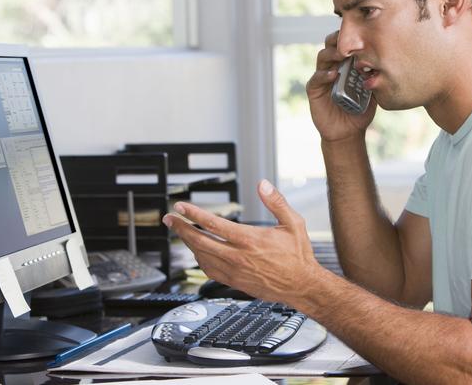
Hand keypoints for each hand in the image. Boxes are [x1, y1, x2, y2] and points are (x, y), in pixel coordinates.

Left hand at [161, 180, 324, 304]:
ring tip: (181, 233)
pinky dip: (199, 259)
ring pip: (202, 257)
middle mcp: (239, 257)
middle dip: (181, 229)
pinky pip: (210, 271)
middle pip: (200, 241)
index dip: (193, 214)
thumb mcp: (293, 223)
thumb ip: (276, 202)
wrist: (302, 286)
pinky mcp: (235, 282)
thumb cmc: (299, 256)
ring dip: (188, 244)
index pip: (213, 224)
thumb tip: (263, 184)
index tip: (180, 207)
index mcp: (250, 240)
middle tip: (169, 219)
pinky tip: (197, 252)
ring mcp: (235, 272)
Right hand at [307, 30, 376, 141]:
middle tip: (349, 39)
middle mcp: (333, 67)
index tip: (360, 30)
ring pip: (322, 57)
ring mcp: (322, 77)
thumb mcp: (372, 91)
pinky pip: (316, 78)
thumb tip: (386, 60)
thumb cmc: (361, 110)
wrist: (349, 132)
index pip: (345, 43)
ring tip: (342, 55)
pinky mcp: (314, 90)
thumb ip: (374, 76)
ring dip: (332, 54)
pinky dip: (323, 75)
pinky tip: (334, 75)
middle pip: (331, 45)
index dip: (350, 35)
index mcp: (346, 64)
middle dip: (338, 39)